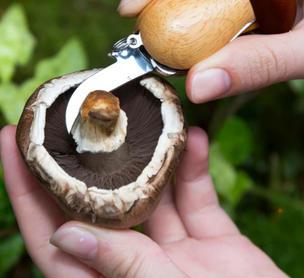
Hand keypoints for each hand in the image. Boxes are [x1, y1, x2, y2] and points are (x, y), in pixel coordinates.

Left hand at [0, 125, 286, 277]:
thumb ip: (122, 266)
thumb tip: (62, 234)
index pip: (52, 236)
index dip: (26, 191)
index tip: (10, 140)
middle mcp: (138, 264)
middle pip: (101, 204)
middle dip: (86, 158)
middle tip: (74, 114)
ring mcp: (175, 250)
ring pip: (153, 191)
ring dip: (151, 155)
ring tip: (144, 116)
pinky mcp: (212, 238)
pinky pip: (198, 196)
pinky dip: (196, 168)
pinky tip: (196, 140)